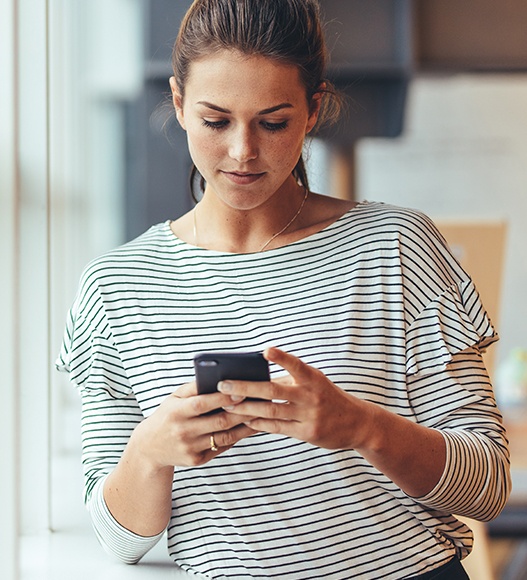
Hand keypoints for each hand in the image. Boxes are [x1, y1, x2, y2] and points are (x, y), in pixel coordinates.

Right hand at [132, 381, 257, 468]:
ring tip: (262, 414)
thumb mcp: (174, 398)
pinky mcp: (197, 461)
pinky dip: (238, 437)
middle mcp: (183, 431)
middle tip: (262, 402)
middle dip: (243, 411)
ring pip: (225, 437)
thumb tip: (219, 375)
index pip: (203, 403)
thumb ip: (195, 387)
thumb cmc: (167, 415)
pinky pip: (222, 447)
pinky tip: (250, 428)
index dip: (223, 398)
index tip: (242, 390)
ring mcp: (191, 448)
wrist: (149, 447)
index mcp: (177, 412)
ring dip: (246, 426)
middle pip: (219, 421)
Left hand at [220, 347, 373, 449]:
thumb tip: (258, 377)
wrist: (357, 423)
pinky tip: (245, 419)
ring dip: (246, 408)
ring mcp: (309, 415)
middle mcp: (311, 396)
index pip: (296, 365)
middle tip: (223, 384)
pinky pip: (277, 427)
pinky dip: (259, 423)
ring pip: (271, 411)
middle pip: (273, 390)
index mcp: (313, 378)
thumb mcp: (316, 382)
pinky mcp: (307, 433)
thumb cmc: (328, 397)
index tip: (266, 350)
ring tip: (227, 404)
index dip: (281, 358)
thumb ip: (291, 379)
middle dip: (246, 387)